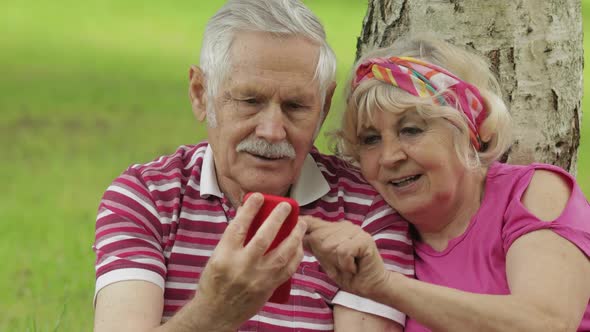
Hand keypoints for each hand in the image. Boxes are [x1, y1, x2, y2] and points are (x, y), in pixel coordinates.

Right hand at [195, 193, 306, 330]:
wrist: (216, 313)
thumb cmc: (214, 283)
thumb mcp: (216, 257)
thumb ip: (233, 240)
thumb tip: (249, 216)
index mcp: (224, 256)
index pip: (238, 227)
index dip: (250, 210)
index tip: (258, 197)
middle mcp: (242, 266)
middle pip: (264, 238)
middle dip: (277, 218)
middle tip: (286, 206)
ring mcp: (258, 278)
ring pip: (282, 253)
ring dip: (294, 236)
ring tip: (300, 223)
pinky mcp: (269, 287)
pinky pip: (288, 269)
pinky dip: (296, 255)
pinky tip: (299, 245)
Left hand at [302, 216, 389, 298]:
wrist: (370, 287)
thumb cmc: (348, 274)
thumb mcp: (325, 259)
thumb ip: (313, 245)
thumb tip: (296, 235)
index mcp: (334, 228)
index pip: (312, 222)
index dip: (301, 226)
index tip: (293, 229)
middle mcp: (344, 226)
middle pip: (318, 238)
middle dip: (324, 257)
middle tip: (339, 265)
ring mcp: (355, 231)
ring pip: (330, 246)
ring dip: (336, 263)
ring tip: (347, 266)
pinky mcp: (364, 240)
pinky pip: (343, 251)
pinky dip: (345, 264)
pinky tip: (353, 267)